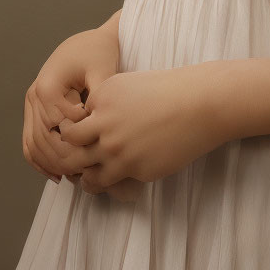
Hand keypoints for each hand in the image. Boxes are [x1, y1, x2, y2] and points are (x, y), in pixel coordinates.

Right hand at [22, 27, 118, 185]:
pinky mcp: (34, 108)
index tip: (100, 153)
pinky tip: (59, 173)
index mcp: (48, 87)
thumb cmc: (100, 53)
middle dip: (66, 160)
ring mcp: (30, 103)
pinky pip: (30, 141)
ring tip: (77, 176)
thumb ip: (101, 97)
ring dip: (53, 164)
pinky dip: (41, 160)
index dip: (80, 146)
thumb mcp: (104, 71)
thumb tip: (97, 125)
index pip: (59, 131)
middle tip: (90, 173)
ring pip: (34, 145)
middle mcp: (34, 95)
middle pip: (44, 142)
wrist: (90, 41)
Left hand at [57, 64, 225, 194]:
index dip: (76, 133)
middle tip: (77, 161)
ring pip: (86, 176)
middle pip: (70, 151)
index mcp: (101, 99)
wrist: (199, 103)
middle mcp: (104, 126)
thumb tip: (87, 124)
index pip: (72, 124)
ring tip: (91, 175)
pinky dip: (111, 184)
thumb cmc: (166, 90)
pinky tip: (117, 178)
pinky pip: (112, 184)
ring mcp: (119, 151)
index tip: (83, 138)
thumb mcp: (126, 85)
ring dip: (86, 177)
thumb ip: (103, 104)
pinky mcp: (135, 170)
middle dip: (70, 158)